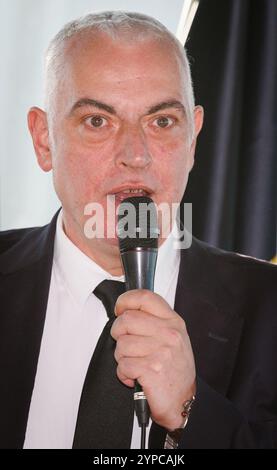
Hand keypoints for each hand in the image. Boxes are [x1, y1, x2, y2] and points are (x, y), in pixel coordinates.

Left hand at [111, 289, 195, 430]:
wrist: (182, 400)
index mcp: (173, 322)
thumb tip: (127, 310)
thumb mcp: (172, 337)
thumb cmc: (175, 370)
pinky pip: (122, 365)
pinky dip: (124, 374)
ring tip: (136, 364)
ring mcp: (161, 351)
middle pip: (127, 319)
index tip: (120, 308)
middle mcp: (168, 334)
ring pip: (121, 344)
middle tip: (127, 345)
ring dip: (122, 357)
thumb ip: (153, 321)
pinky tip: (136, 377)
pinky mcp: (151, 370)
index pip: (145, 297)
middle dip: (119, 333)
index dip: (126, 300)